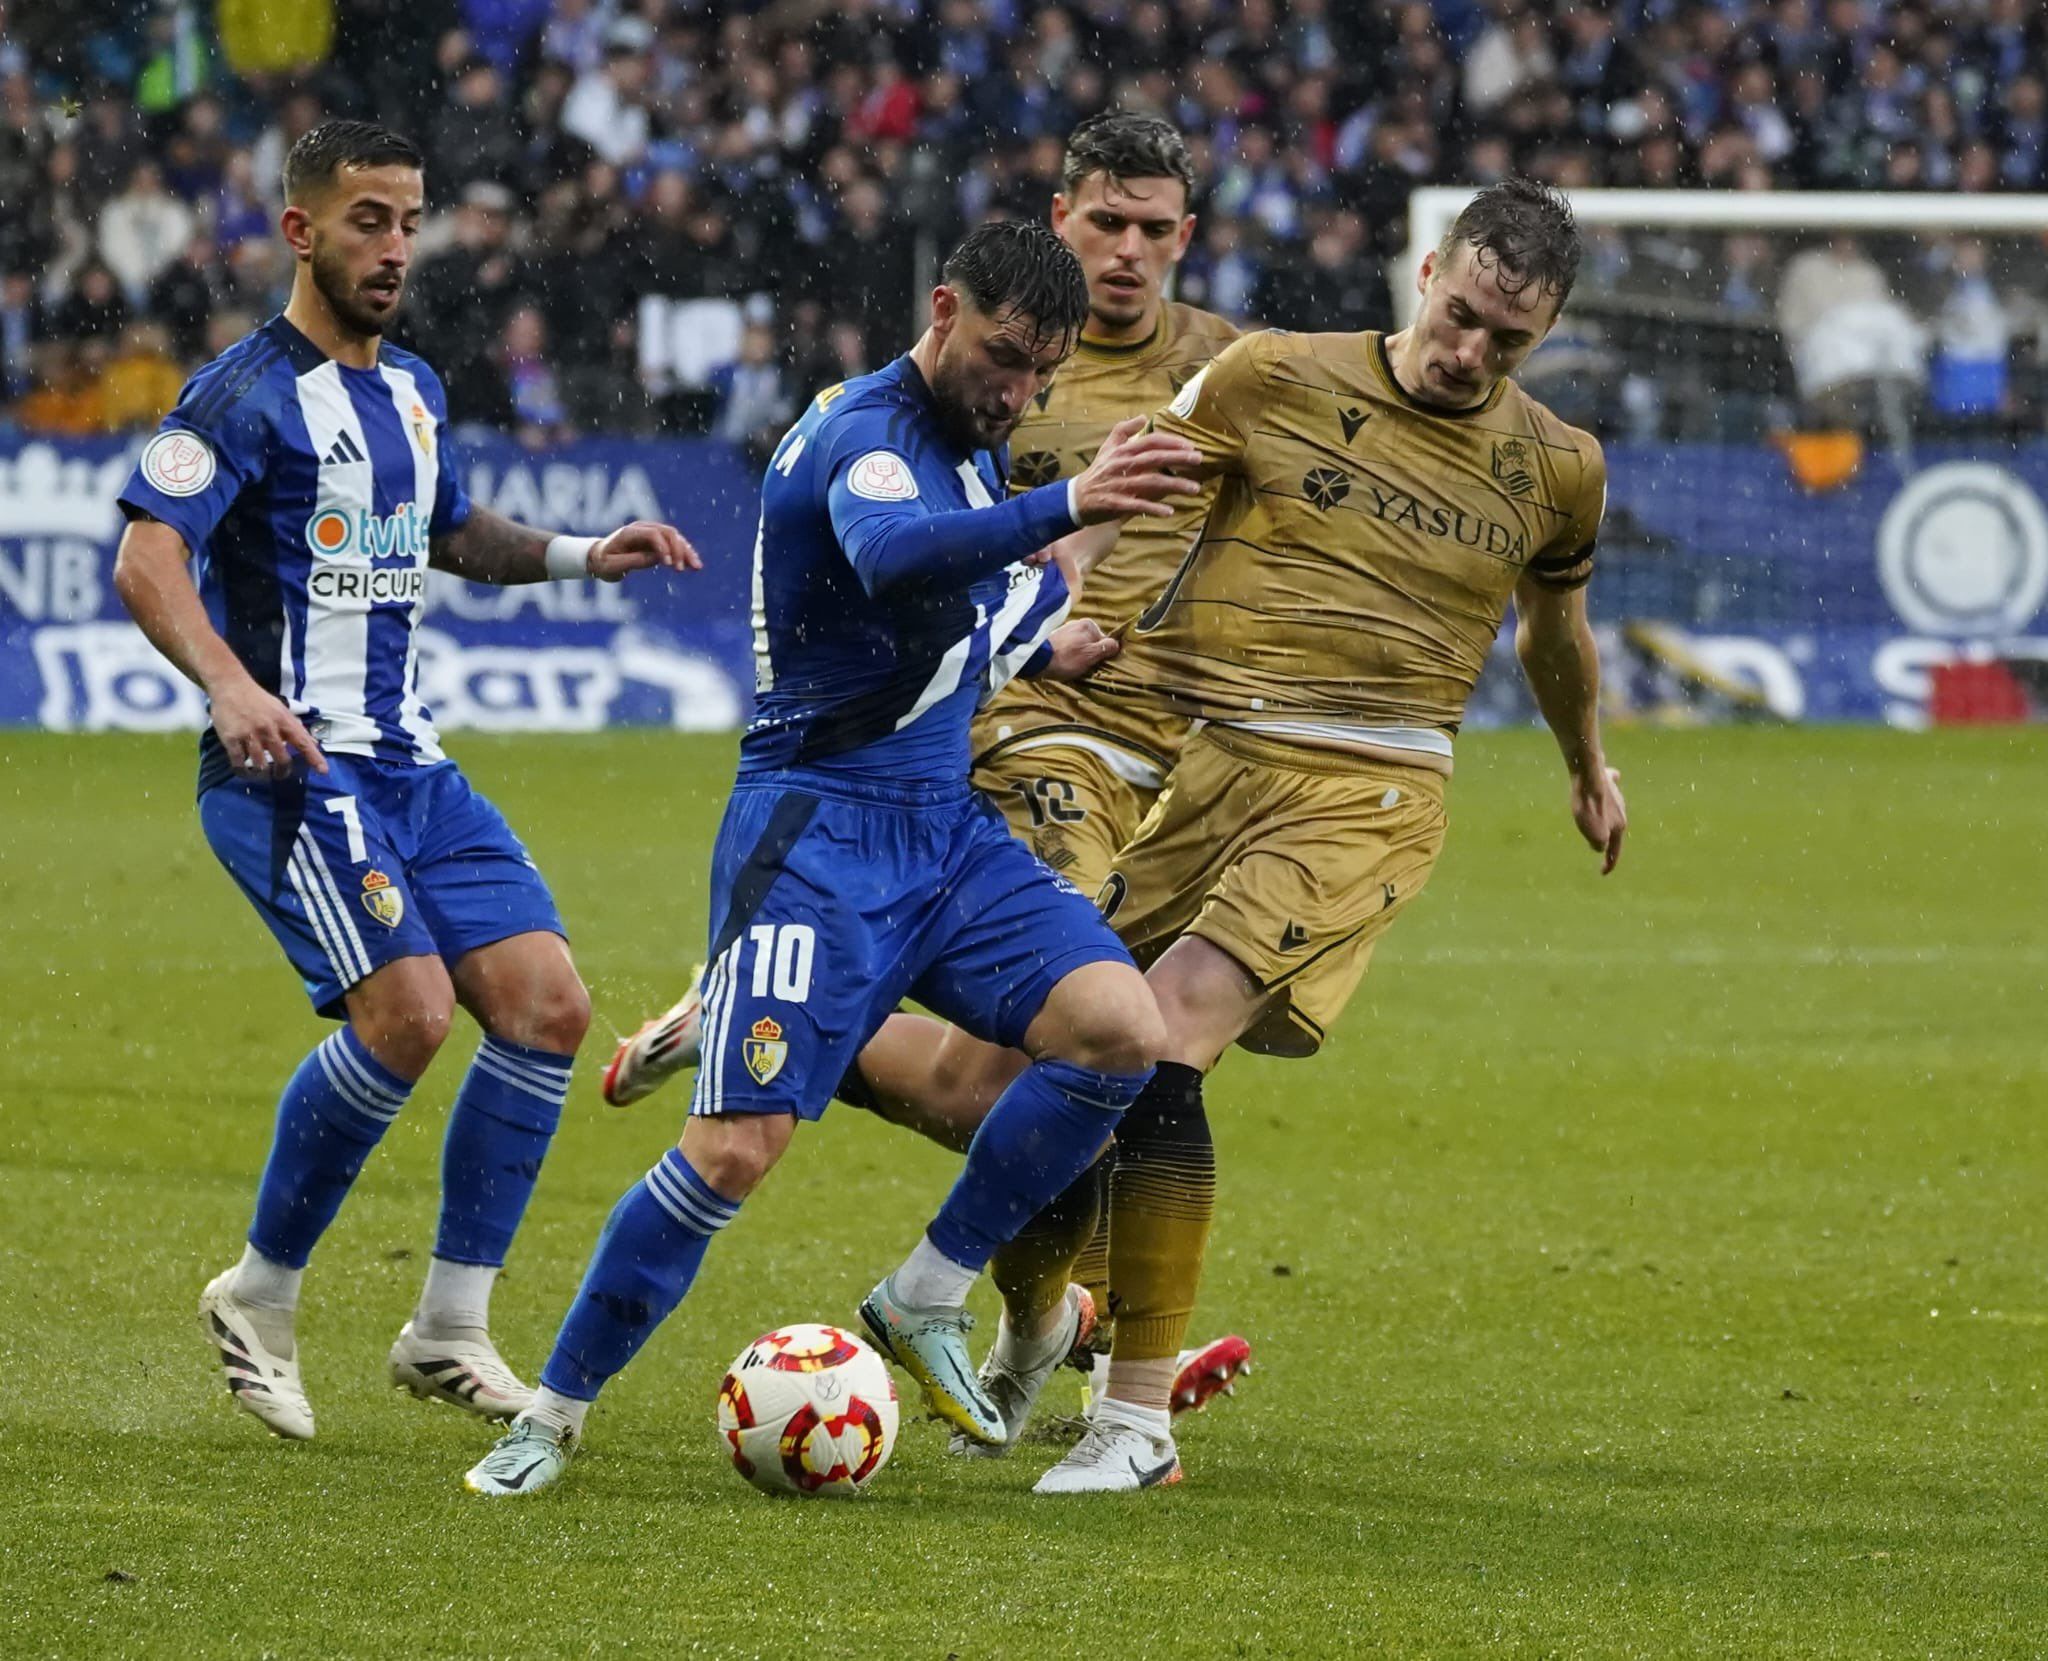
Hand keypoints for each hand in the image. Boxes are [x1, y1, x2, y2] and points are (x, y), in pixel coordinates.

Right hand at [209, 673, 326, 780]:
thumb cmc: (259, 699)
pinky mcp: (231, 738)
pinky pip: (239, 762)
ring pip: (260, 764)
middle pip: (282, 759)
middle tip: (280, 775)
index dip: (314, 757)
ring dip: (263, 773)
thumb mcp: (281, 710)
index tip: (323, 771)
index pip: (303, 742)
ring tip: (262, 774)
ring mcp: (249, 734)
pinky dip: (243, 771)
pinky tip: (245, 772)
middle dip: (283, 771)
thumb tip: (313, 743)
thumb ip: (296, 727)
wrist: (231, 686)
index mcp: (283, 721)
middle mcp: (268, 729)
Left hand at [589, 521, 701, 580]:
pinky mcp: (657, 541)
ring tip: (697, 567)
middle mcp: (643, 529)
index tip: (669, 565)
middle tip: (683, 569)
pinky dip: (684, 554)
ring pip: (675, 538)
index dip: (663, 548)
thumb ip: (634, 561)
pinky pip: (674, 544)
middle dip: (679, 550)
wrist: (598, 558)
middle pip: (668, 533)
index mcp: (630, 532)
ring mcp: (651, 533)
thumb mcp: (612, 566)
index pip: (653, 534)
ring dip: (686, 552)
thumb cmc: (603, 563)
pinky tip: (693, 565)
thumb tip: (658, 559)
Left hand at [1038, 618, 1119, 681]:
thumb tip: (1117, 644)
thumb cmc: (1066, 658)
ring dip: (1077, 657)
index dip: (1101, 655)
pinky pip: (1068, 648)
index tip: (1094, 664)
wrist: (1037, 660)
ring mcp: (1065, 630)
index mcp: (1089, 624)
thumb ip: (1106, 648)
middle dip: (1089, 656)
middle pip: (1091, 644)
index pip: (1104, 641)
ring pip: (1080, 647)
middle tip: (1081, 667)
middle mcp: (1077, 623)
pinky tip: (1063, 663)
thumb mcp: (1091, 655)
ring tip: (1070, 666)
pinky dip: (1067, 656)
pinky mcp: (1055, 638)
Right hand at [1068, 416, 1202, 524]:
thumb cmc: (1097, 472)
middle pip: (1154, 458)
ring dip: (1174, 485)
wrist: (1076, 498)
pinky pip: (1137, 505)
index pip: (1150, 441)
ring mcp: (1119, 485)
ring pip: (1150, 482)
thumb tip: (1143, 416)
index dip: (1171, 442)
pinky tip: (1169, 512)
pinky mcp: (1115, 503)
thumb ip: (1123, 430)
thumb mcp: (1107, 447)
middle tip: (1199, 459)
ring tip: (1194, 489)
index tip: (1190, 446)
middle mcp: (1122, 465)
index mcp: (1122, 451)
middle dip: (1178, 458)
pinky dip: (1153, 508)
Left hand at [1571, 764, 1626, 874]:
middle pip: (1613, 829)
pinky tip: (1614, 777)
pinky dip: (1611, 787)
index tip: (1602, 873)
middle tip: (1596, 845)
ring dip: (1606, 817)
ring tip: (1597, 820)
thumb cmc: (1588, 807)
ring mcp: (1616, 796)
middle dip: (1606, 838)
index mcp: (1619, 827)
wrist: (1589, 777)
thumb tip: (1600, 845)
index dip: (1608, 863)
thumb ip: (1598, 843)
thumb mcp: (1592, 833)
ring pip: (1612, 810)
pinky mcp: (1608, 781)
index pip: (1613, 850)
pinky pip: (1611, 784)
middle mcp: (1622, 812)